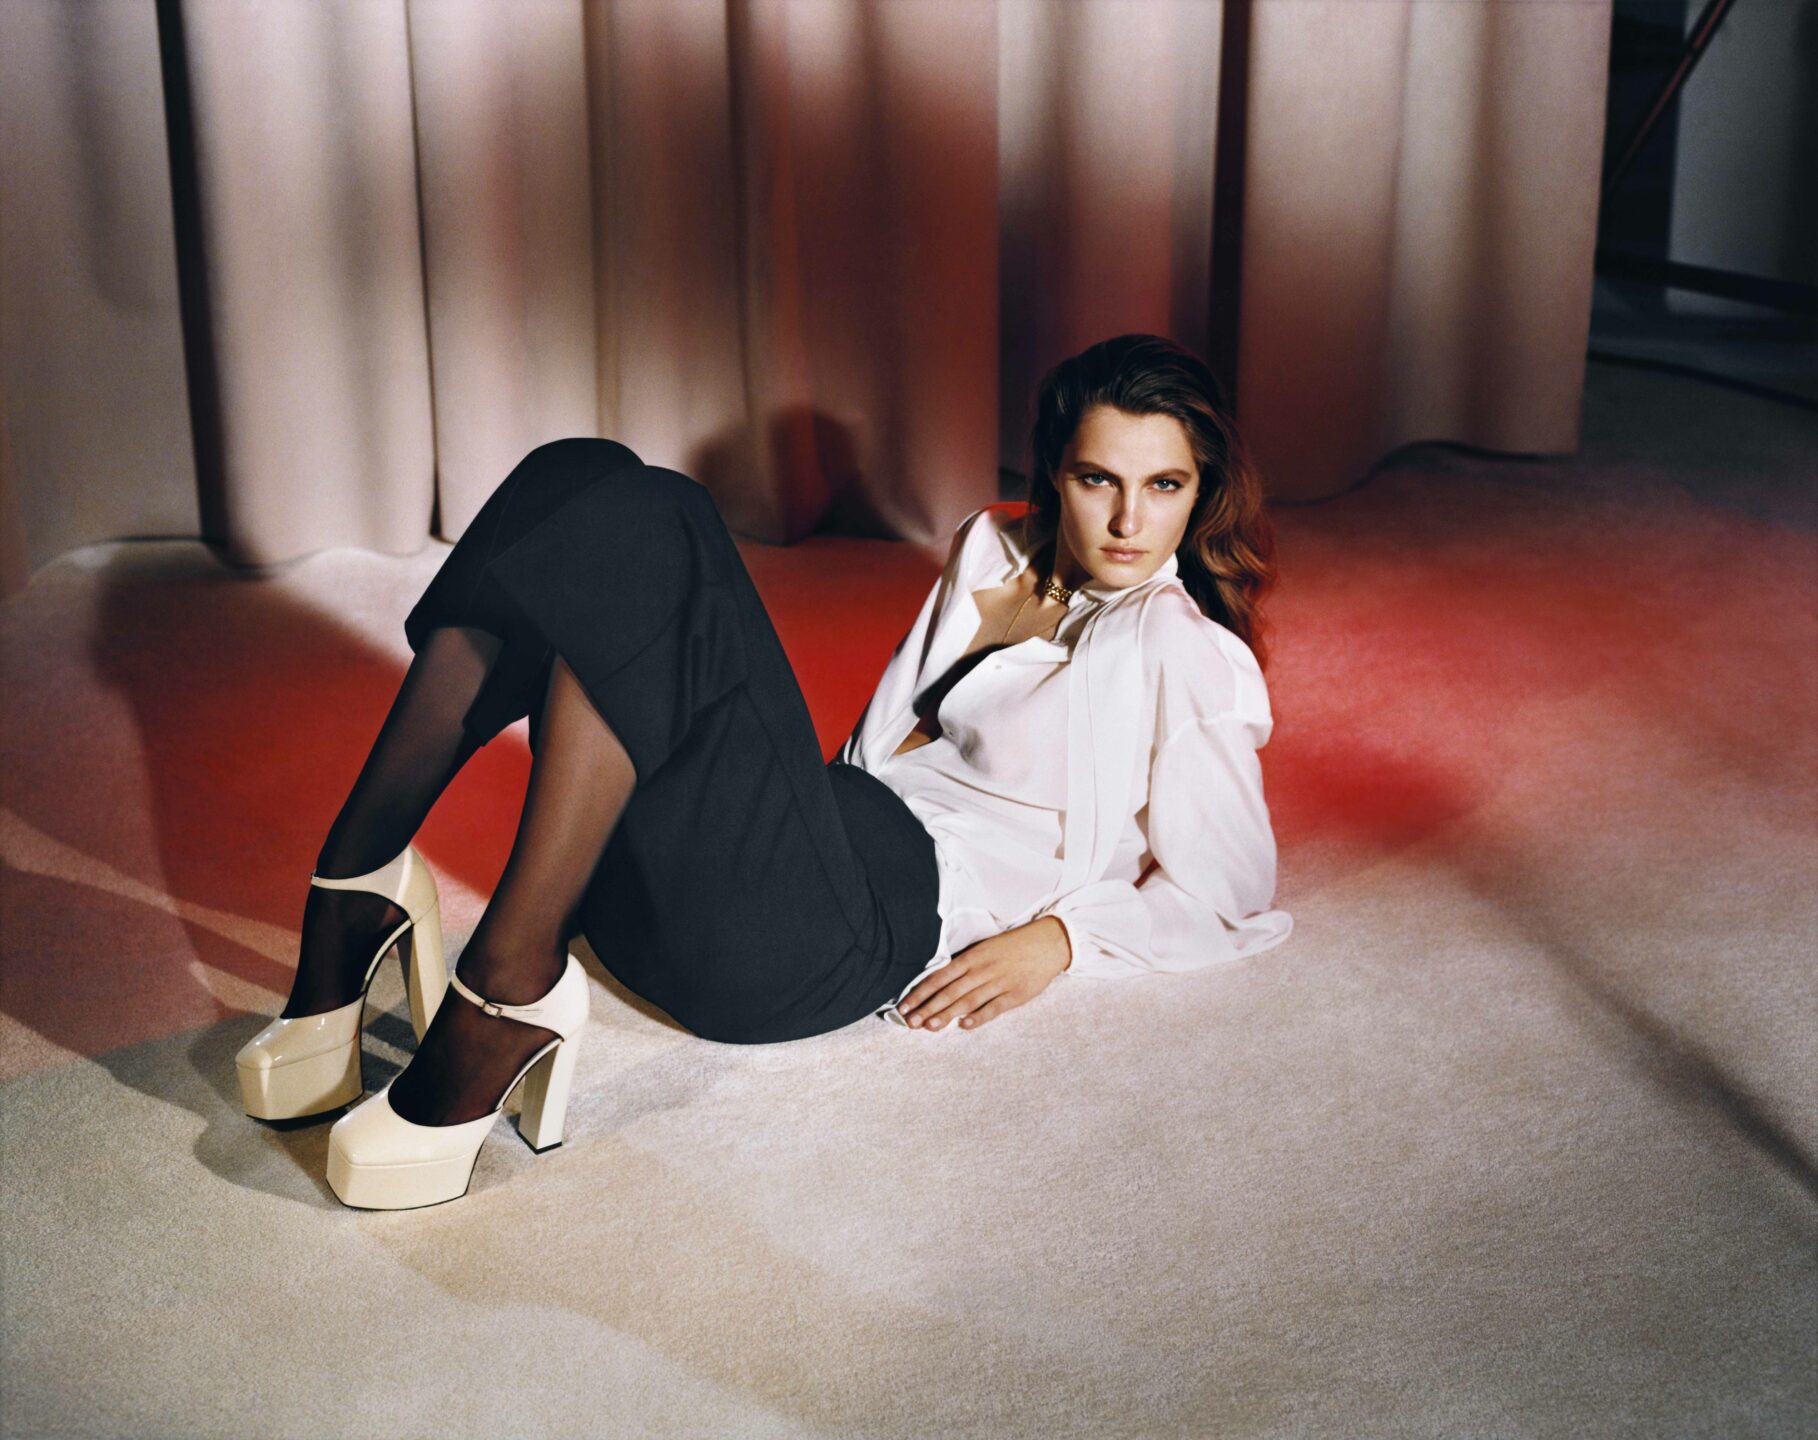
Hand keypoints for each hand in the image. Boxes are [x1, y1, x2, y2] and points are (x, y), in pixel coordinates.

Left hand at [897, 916, 1071, 1031]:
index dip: (921, 992)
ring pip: (968, 1001)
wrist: (1047, 943)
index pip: (940, 977)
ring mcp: (999, 982)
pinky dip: (979, 1017)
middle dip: (928, 1008)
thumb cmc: (1011, 946)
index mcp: (972, 957)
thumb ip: (963, 965)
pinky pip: (995, 1008)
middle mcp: (982, 970)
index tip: (905, 1006)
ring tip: (930, 1027)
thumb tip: (938, 981)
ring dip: (947, 1014)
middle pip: (950, 991)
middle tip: (910, 1022)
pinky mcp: (1016, 995)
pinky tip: (965, 1026)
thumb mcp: (984, 948)